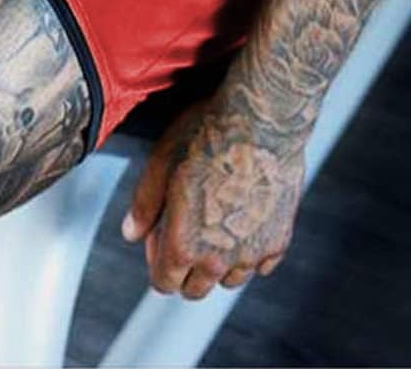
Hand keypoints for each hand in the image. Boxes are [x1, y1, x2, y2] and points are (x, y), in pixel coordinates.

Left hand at [121, 95, 305, 298]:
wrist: (261, 122)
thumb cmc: (206, 135)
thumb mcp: (160, 163)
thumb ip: (144, 205)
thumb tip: (131, 233)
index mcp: (184, 244)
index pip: (165, 283)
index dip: (156, 262)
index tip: (159, 237)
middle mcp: (219, 259)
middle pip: (196, 288)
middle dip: (184, 268)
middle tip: (183, 229)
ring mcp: (252, 252)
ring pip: (229, 279)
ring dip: (217, 262)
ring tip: (212, 222)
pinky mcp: (280, 240)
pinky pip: (260, 265)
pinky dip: (248, 252)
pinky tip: (241, 221)